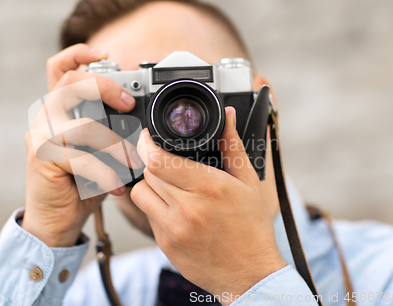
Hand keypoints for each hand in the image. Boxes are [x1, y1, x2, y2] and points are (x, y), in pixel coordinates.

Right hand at [22, 44, 142, 246]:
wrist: (57, 219)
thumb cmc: (82, 183)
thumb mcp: (100, 151)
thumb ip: (111, 131)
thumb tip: (144, 121)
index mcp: (60, 110)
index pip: (59, 68)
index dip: (78, 53)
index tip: (105, 52)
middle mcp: (46, 117)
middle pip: (71, 83)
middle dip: (105, 87)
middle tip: (129, 104)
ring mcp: (41, 136)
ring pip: (84, 125)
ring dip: (116, 146)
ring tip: (133, 164)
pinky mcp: (42, 158)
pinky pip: (81, 158)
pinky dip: (105, 173)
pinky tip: (117, 186)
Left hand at [131, 107, 285, 303]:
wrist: (250, 275)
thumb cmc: (252, 229)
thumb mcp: (248, 183)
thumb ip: (232, 146)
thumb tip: (228, 116)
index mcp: (208, 188)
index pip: (158, 160)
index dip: (148, 144)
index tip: (149, 138)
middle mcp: (187, 209)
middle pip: (147, 173)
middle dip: (153, 163)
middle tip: (167, 163)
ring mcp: (173, 229)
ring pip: (140, 194)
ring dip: (149, 185)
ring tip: (168, 186)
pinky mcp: (165, 245)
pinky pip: (148, 216)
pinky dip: (155, 207)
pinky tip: (174, 210)